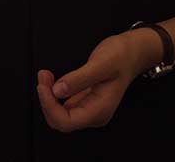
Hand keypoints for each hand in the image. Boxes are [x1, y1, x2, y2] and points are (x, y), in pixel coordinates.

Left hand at [36, 30, 158, 132]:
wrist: (131, 52)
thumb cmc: (121, 57)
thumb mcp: (101, 64)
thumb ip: (79, 79)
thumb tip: (58, 90)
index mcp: (100, 110)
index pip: (67, 122)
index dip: (50, 106)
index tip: (43, 86)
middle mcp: (94, 113)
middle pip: (60, 121)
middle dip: (46, 101)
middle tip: (43, 77)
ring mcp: (89, 107)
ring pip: (60, 114)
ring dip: (48, 97)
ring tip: (45, 76)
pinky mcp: (84, 99)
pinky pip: (63, 104)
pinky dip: (53, 93)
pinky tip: (51, 80)